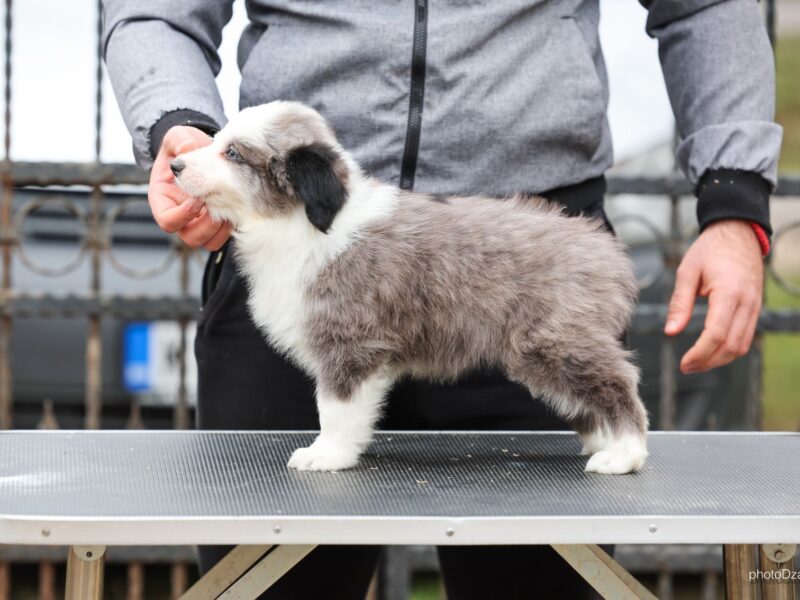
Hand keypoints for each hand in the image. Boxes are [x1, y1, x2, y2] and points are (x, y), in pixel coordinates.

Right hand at [148, 126, 230, 249]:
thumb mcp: (178, 138)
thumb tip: (189, 149)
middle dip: (206, 225)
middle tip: (217, 205)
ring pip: (210, 242)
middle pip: (190, 237)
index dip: (182, 215)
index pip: (167, 221)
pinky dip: (232, 226)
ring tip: (229, 206)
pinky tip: (238, 207)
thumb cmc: (184, 145)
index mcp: (164, 200)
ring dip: (221, 228)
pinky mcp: (219, 222)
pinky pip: (225, 236)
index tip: (197, 199)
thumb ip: (180, 141)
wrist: (201, 149)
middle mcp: (181, 216)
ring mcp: (200, 222)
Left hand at [664, 220, 762, 373]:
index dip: (700, 354)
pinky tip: (712, 351)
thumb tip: (670, 332)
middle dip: (708, 362)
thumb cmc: (710, 250)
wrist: (738, 232)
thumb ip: (679, 303)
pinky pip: (746, 337)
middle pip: (731, 346)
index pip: (716, 334)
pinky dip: (730, 349)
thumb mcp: (687, 272)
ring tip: (696, 363)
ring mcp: (755, 307)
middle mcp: (747, 303)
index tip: (684, 364)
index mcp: (728, 293)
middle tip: (686, 367)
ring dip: (720, 359)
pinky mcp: (755, 308)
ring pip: (742, 346)